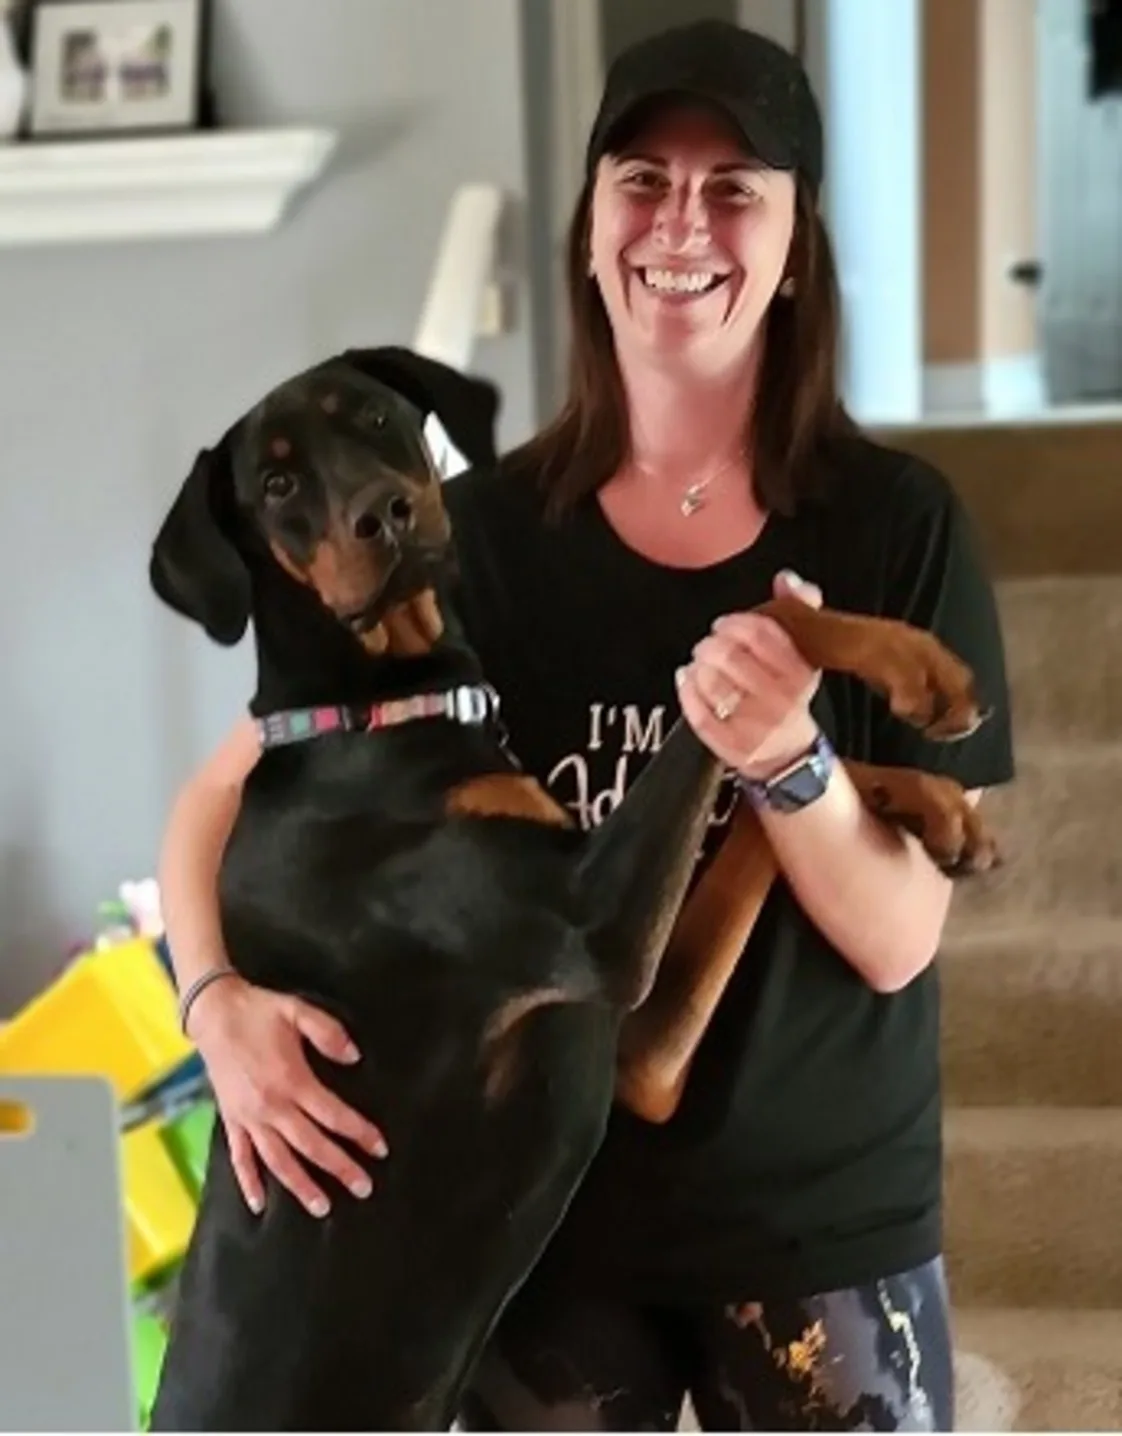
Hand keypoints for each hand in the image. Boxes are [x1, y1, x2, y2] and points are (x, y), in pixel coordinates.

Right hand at [188, 975, 387, 1217]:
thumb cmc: (259, 1011)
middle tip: (364, 1188)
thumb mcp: (298, 1010)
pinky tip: (259, 1204)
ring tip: (322, 1208)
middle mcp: (271, 1107)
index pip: (332, 1115)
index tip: (380, 1149)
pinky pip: (239, 1157)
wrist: (213, 1012)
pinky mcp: (231, 1119)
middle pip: (311, 1146)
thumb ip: (329, 1033)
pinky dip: (249, 1182)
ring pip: (278, 1160)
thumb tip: (355, 1057)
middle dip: (339, 1168)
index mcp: (292, 1081)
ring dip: (300, 1186)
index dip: (359, 1133)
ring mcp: (248, 1117)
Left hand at [676, 569, 822, 778]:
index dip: (734, 623)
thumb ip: (798, 610)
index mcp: (799, 674)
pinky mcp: (730, 746)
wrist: (789, 755)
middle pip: (728, 656)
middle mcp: (779, 700)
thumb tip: (787, 578)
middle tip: (708, 646)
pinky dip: (686, 690)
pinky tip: (688, 680)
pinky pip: (697, 712)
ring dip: (697, 666)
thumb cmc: (789, 696)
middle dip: (710, 645)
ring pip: (710, 682)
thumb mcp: (802, 655)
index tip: (724, 625)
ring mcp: (754, 726)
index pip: (759, 633)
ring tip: (699, 663)